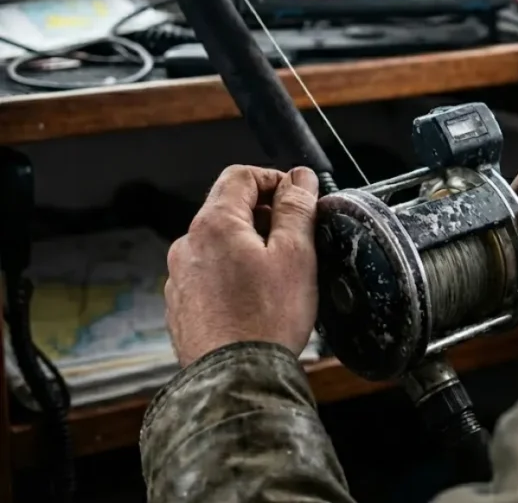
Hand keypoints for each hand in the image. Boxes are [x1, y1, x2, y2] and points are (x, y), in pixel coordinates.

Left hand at [165, 164, 319, 366]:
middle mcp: (188, 245)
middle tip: (296, 242)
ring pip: (218, 244)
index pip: (241, 176)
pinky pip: (209, 276)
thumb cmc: (266, 320)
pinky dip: (232, 277)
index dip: (275, 180)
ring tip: (277, 279)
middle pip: (228, 209)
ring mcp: (179, 277)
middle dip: (264, 216)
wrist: (234, 380)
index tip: (297, 199)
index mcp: (215, 224)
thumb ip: (297, 208)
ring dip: (247, 248)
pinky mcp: (180, 306)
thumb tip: (299, 178)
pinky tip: (255, 302)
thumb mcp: (296, 255)